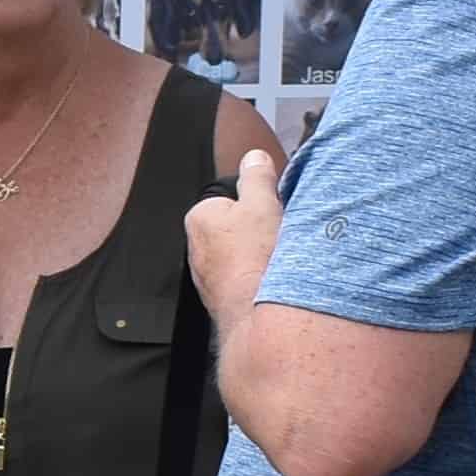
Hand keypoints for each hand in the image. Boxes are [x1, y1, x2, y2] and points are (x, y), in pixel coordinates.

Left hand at [185, 151, 284, 331]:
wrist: (261, 317)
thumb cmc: (257, 258)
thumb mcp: (262, 204)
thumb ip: (256, 178)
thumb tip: (253, 158)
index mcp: (199, 219)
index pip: (229, 198)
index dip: (255, 202)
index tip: (271, 211)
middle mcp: (196, 250)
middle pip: (236, 228)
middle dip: (258, 230)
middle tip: (279, 235)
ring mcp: (208, 279)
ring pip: (242, 256)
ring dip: (261, 256)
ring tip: (278, 262)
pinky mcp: (224, 302)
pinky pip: (246, 280)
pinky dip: (260, 279)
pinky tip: (273, 282)